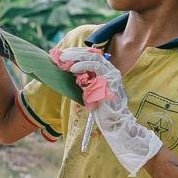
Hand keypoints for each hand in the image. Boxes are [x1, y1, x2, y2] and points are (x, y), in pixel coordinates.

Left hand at [48, 45, 161, 175]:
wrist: (115, 124)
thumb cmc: (103, 111)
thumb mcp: (91, 93)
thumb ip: (85, 81)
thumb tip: (71, 71)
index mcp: (107, 73)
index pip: (92, 57)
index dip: (78, 54)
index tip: (64, 55)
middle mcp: (111, 71)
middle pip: (92, 55)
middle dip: (75, 53)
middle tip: (61, 55)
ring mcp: (112, 75)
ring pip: (94, 58)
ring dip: (77, 57)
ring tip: (64, 60)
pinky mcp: (111, 80)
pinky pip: (95, 67)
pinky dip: (83, 65)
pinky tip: (73, 69)